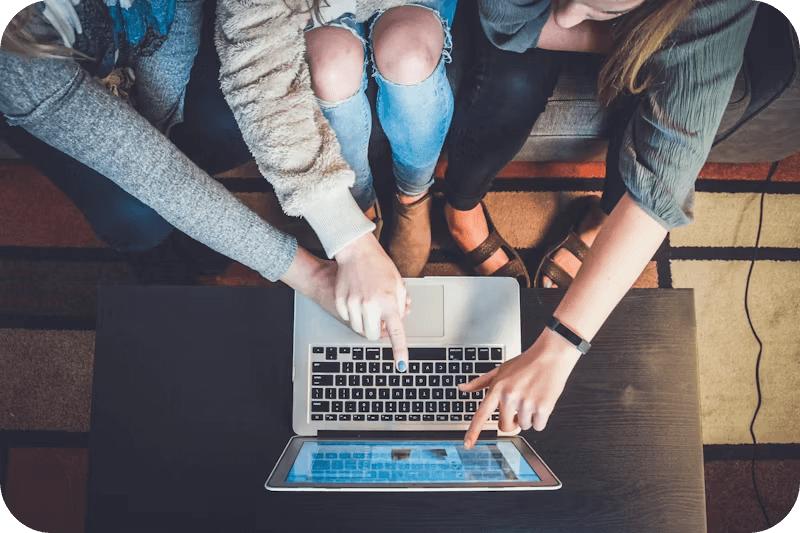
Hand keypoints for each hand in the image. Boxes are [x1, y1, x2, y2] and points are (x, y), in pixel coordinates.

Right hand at [333, 233, 408, 370]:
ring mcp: (353, 304)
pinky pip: (348, 319)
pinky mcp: (340, 302)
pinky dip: (353, 314)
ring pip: (358, 329)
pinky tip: (357, 299)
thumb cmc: (379, 266)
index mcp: (388, 302)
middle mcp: (370, 305)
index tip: (402, 365)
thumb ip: (401, 306)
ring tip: (369, 305)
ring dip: (365, 323)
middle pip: (372, 336)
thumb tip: (398, 322)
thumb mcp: (398, 285)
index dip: (400, 351)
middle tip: (380, 318)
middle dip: (377, 331)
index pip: (396, 332)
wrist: (356, 252)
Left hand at [460, 329, 581, 448]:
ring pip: (523, 426)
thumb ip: (480, 382)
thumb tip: (462, 388)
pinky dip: (541, 419)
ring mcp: (526, 403)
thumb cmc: (526, 363)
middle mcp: (509, 397)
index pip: (481, 414)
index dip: (473, 431)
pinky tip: (541, 401)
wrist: (551, 355)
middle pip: (505, 427)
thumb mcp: (500, 370)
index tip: (467, 444)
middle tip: (518, 407)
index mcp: (497, 388)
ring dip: (528, 417)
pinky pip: (538, 426)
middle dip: (512, 422)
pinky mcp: (542, 408)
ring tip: (532, 397)